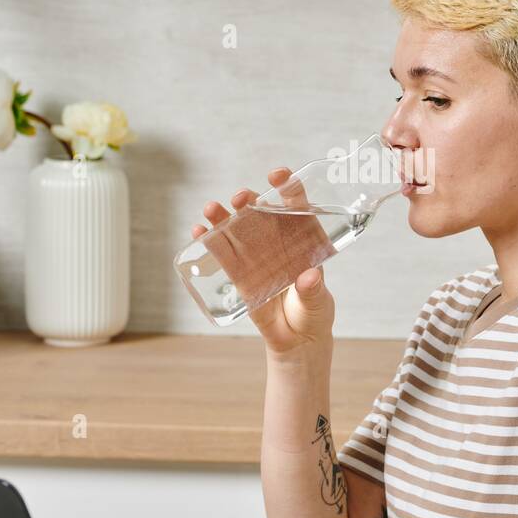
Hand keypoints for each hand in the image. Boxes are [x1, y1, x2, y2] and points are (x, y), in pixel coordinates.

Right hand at [192, 167, 335, 355]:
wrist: (296, 342)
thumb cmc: (314, 315)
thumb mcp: (319, 303)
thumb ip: (313, 290)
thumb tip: (309, 277)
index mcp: (304, 242)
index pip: (298, 208)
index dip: (289, 188)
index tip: (279, 175)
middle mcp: (278, 243)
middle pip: (262, 214)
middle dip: (250, 201)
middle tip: (240, 198)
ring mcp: (257, 257)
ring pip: (238, 230)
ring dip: (223, 217)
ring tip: (210, 209)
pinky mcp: (240, 275)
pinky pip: (223, 255)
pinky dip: (210, 240)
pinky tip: (198, 230)